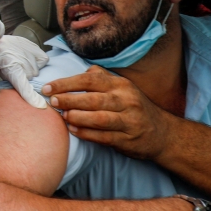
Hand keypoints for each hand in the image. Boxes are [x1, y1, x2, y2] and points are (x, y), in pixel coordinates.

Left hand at [0, 36, 49, 111]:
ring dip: (27, 70)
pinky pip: (42, 60)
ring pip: (36, 71)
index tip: (40, 106)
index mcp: (10, 67)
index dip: (31, 97)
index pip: (23, 86)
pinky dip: (35, 62)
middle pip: (30, 80)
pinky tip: (23, 58)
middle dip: (21, 79)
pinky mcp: (35, 47)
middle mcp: (23, 60)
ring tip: (14, 63)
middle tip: (8, 72)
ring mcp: (30, 52)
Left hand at [42, 66, 172, 160]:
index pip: (90, 79)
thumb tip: (81, 71)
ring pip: (98, 118)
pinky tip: (73, 130)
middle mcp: (126, 100)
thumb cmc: (134, 108)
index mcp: (120, 85)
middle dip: (68, 99)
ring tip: (62, 116)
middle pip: (92, 98)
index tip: (48, 88)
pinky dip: (86, 133)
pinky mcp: (127, 139)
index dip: (66, 83)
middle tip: (52, 102)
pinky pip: (103, 136)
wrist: (162, 133)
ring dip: (77, 117)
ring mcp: (128, 121)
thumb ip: (102, 78)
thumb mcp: (122, 88)